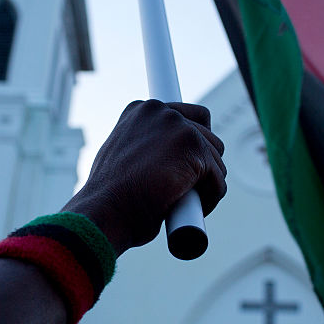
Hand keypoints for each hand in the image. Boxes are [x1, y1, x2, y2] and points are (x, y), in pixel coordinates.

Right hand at [62, 100, 227, 255]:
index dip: (189, 140)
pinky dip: (210, 199)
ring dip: (207, 183)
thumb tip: (163, 161)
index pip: (184, 115)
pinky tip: (188, 210)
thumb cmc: (109, 199)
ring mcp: (179, 127)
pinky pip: (219, 179)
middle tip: (184, 188)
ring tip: (183, 202)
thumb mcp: (120, 160)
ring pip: (216, 158)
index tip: (186, 159)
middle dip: (201, 164)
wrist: (105, 212)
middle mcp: (160, 111)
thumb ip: (144, 149)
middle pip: (206, 134)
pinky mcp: (195, 148)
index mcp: (140, 111)